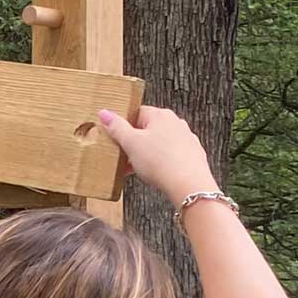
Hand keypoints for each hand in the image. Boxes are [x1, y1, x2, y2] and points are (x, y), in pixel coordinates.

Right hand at [97, 104, 216, 205]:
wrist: (188, 184)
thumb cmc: (162, 162)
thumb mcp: (131, 143)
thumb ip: (117, 127)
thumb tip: (105, 113)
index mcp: (160, 115)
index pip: (137, 113)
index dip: (124, 126)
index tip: (117, 138)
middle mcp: (176, 123)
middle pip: (149, 129)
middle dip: (135, 143)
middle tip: (125, 156)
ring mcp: (186, 139)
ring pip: (160, 143)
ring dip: (147, 154)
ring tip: (138, 169)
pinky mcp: (192, 155)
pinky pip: (171, 155)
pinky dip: (161, 163)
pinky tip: (155, 174)